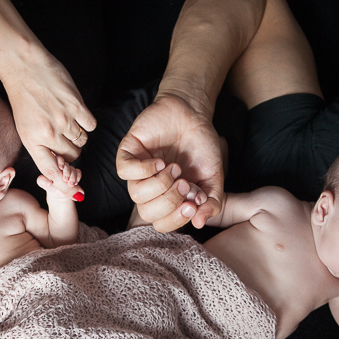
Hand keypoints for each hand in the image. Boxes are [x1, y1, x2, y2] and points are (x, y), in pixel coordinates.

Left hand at [2, 52, 95, 184]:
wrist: (23, 66)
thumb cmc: (23, 97)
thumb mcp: (25, 128)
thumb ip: (42, 148)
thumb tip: (61, 168)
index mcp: (32, 142)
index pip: (52, 172)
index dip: (65, 184)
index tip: (74, 190)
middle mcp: (48, 134)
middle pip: (72, 156)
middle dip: (70, 149)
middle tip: (63, 135)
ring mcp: (63, 120)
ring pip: (82, 141)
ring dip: (78, 134)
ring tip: (66, 119)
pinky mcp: (76, 106)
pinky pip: (91, 126)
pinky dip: (86, 121)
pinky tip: (76, 111)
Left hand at [36, 156, 83, 201]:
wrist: (58, 194)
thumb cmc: (50, 186)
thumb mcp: (45, 184)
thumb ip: (43, 182)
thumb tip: (48, 182)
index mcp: (52, 164)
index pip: (57, 158)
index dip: (60, 161)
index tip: (61, 168)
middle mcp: (61, 166)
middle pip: (66, 163)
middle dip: (67, 171)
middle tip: (65, 180)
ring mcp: (68, 170)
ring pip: (72, 168)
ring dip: (72, 176)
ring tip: (70, 184)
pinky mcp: (74, 174)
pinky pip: (78, 172)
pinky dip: (77, 177)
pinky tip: (75, 183)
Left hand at [117, 93, 222, 231]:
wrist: (193, 114)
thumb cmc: (201, 147)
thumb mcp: (214, 177)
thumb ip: (212, 202)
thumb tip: (199, 222)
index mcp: (168, 199)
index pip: (162, 224)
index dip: (176, 219)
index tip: (192, 203)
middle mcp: (150, 190)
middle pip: (146, 213)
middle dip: (169, 202)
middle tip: (184, 182)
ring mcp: (138, 172)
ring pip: (135, 195)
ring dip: (159, 184)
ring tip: (174, 168)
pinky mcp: (128, 153)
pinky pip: (124, 172)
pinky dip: (143, 170)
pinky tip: (159, 161)